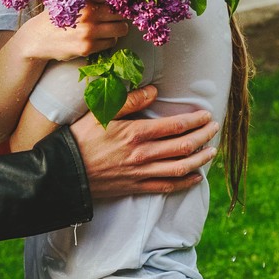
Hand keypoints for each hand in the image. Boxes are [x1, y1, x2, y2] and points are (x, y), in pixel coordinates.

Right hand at [20, 0, 130, 63]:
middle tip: (117, 17)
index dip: (120, 0)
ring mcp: (88, 32)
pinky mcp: (87, 47)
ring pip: (121, 29)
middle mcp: (88, 14)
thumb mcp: (69, 0)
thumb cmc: (56, 18)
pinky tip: (99, 38)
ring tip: (110, 28)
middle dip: (121, 15)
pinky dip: (109, 40)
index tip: (122, 3)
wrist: (37, 38)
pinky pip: (111, 42)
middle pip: (121, 13)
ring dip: (118, 29)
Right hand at [71, 86, 219, 200]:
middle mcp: (143, 154)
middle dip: (204, 137)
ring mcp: (141, 173)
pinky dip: (185, 182)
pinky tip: (195, 177)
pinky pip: (167, 186)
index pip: (175, 126)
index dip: (195, 120)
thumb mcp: (101, 112)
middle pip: (184, 146)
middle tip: (214, 129)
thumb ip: (129, 100)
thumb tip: (154, 91)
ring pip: (180, 167)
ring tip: (212, 151)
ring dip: (200, 159)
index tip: (206, 115)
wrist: (65, 172)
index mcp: (136, 133)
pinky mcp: (137, 187)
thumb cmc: (80, 139)